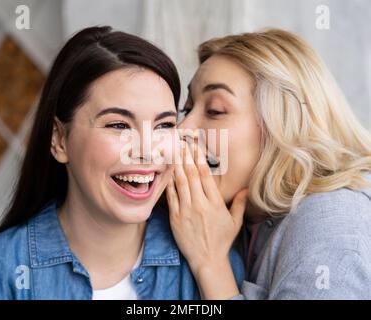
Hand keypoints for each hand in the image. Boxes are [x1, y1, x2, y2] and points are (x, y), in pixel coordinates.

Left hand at [166, 138, 247, 298]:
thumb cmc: (222, 240)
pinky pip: (171, 197)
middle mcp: (200, 204)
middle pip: (191, 175)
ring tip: (174, 152)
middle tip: (182, 143)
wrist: (207, 259)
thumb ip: (240, 203)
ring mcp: (186, 211)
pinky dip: (169, 184)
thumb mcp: (235, 222)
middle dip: (187, 157)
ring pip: (180, 183)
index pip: (206, 175)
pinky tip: (167, 173)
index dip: (200, 159)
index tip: (196, 147)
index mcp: (215, 203)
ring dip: (177, 166)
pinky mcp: (175, 218)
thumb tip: (246, 189)